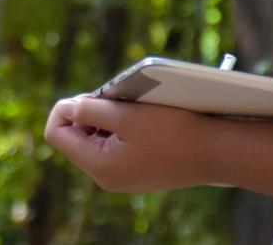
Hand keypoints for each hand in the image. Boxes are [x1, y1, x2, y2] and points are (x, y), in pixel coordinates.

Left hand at [43, 95, 217, 192]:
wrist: (215, 153)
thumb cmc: (174, 131)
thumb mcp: (127, 114)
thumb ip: (91, 109)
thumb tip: (68, 107)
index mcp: (98, 165)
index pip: (56, 133)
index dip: (65, 108)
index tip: (92, 95)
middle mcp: (105, 176)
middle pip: (74, 137)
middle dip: (88, 112)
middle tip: (114, 98)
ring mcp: (121, 177)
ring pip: (94, 139)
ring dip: (106, 118)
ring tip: (131, 107)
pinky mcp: (135, 172)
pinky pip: (113, 146)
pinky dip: (121, 128)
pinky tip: (141, 119)